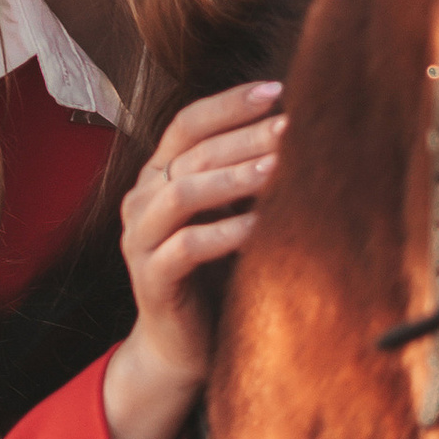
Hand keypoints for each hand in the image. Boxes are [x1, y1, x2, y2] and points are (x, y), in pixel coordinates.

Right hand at [101, 79, 286, 438]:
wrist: (182, 346)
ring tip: (277, 169)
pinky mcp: (150, 279)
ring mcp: (140, 240)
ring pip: (182, 193)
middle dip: (244, 138)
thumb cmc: (213, 275)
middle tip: (291, 128)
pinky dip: (224, 233)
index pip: (187, 124)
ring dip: (233, 178)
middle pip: (191, 154)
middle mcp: (141, 201)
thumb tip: (298, 134)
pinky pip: (185, 247)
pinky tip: (258, 226)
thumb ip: (244, 178)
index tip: (276, 91)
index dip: (229, 105)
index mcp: (157, 177)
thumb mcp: (228, 216)